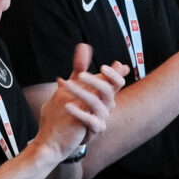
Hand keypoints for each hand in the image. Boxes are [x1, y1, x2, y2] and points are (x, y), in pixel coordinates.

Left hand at [35, 43, 125, 159]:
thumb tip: (84, 46)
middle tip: (80, 74)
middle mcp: (106, 106)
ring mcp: (101, 119)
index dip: (114, 74)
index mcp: (104, 94)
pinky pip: (91, 122)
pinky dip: (79, 113)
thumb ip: (80, 67)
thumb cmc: (73, 105)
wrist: (62, 133)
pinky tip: (67, 106)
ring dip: (81, 93)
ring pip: (98, 105)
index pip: (116, 83)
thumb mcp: (75, 85)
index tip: (103, 66)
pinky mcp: (93, 131)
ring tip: (65, 85)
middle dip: (95, 81)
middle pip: (108, 91)